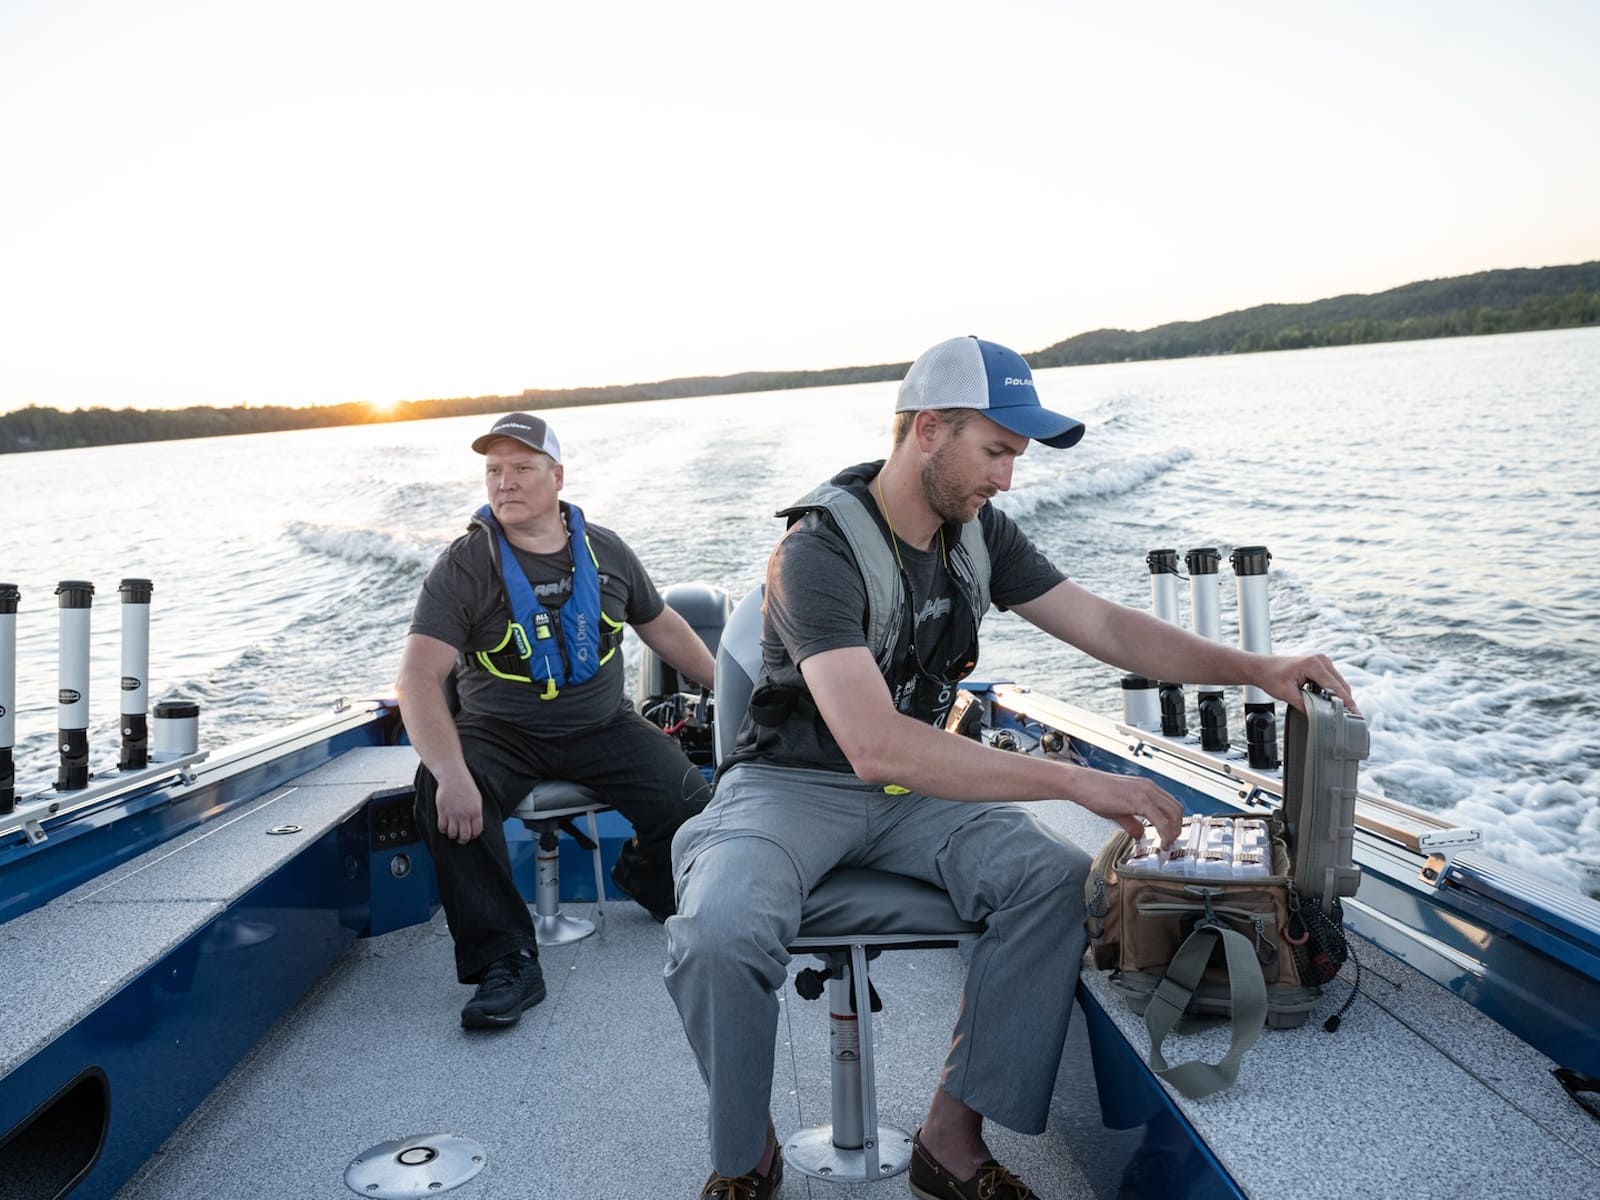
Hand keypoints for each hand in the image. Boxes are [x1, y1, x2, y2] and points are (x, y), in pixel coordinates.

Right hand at [434, 772, 486, 844]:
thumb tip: (474, 824)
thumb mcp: (477, 799)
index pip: (476, 831)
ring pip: (452, 834)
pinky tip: (445, 827)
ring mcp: (453, 814)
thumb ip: (476, 813)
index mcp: (475, 812)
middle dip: (463, 840)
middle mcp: (464, 815)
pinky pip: (442, 828)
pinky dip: (443, 830)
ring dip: (453, 836)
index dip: (473, 836)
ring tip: (453, 833)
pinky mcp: (442, 812)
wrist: (453, 777)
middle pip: (464, 836)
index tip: (471, 836)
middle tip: (461, 839)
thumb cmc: (466, 785)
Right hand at [1070, 767, 1184, 845]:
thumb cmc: (1095, 792)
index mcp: (1146, 787)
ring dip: (1172, 832)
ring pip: (1172, 814)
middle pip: (1176, 809)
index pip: (1171, 804)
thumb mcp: (1118, 810)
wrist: (1081, 784)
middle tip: (1170, 842)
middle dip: (1177, 829)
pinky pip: (1160, 819)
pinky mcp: (1139, 799)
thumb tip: (1140, 834)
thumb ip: (1132, 823)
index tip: (1170, 836)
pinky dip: (1164, 832)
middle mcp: (1149, 787)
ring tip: (1165, 844)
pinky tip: (1159, 841)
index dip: (1174, 822)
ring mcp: (1145, 791)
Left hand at [1257, 653, 1359, 715]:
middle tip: (1348, 719)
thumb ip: (1304, 705)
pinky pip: (1332, 681)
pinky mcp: (1321, 666)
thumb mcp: (1286, 694)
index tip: (1355, 714)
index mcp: (1314, 664)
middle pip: (1341, 685)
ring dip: (1338, 697)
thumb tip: (1319, 717)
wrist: (1262, 668)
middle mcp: (1321, 660)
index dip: (1346, 702)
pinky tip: (1327, 703)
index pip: (1335, 686)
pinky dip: (1332, 692)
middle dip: (1344, 701)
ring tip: (1336, 712)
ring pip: (1338, 683)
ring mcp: (1322, 661)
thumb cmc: (1271, 677)